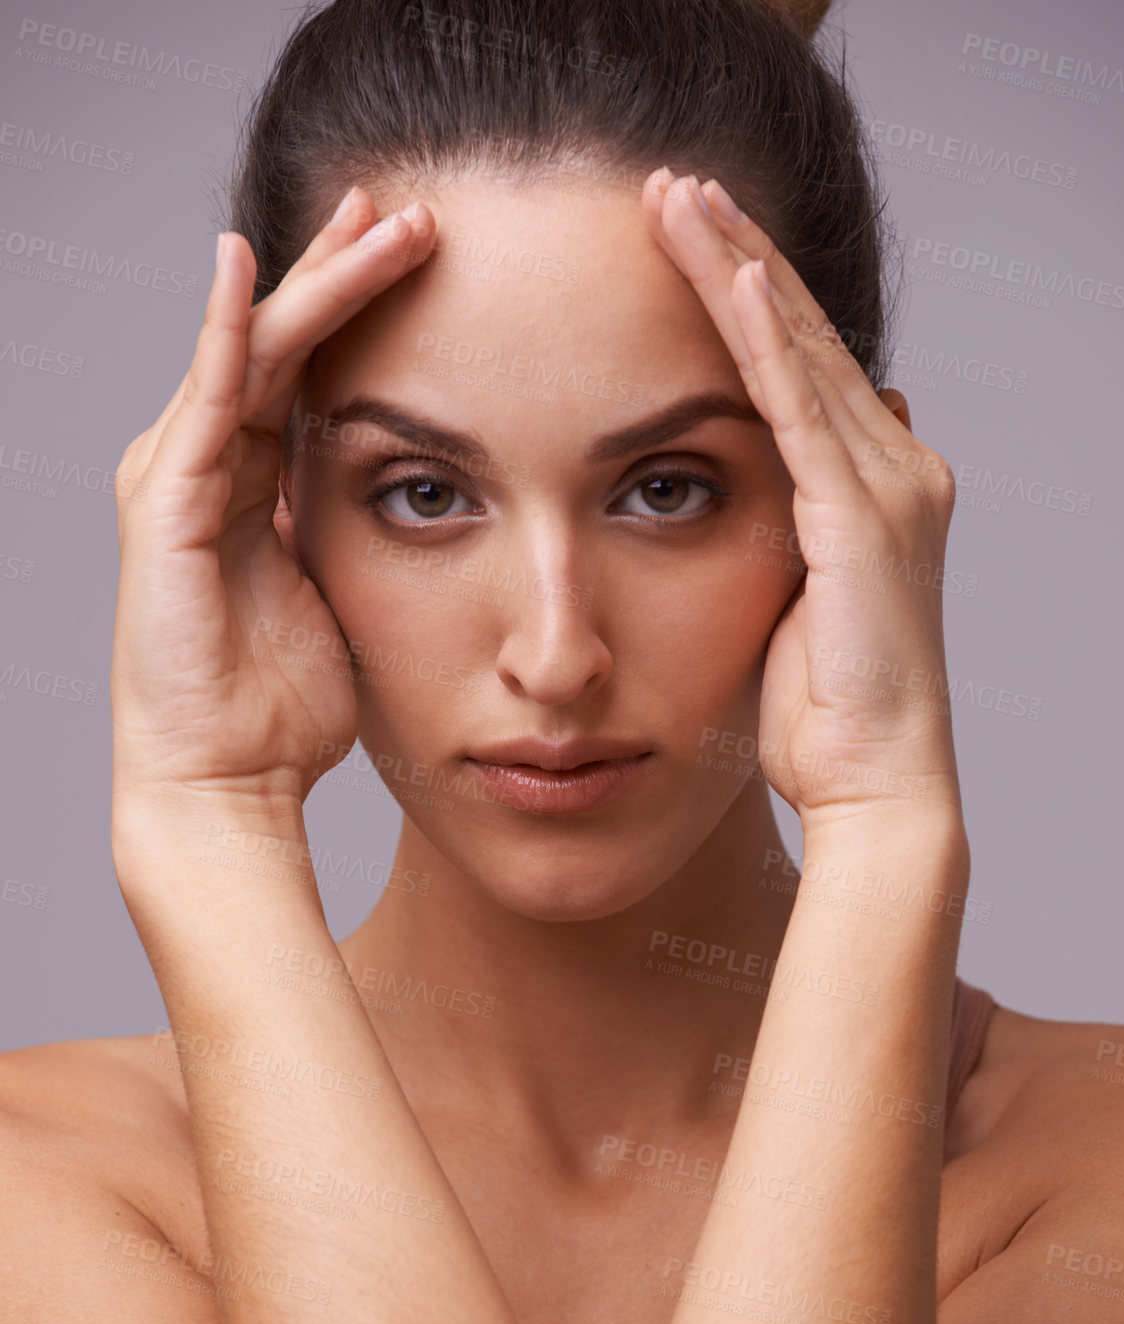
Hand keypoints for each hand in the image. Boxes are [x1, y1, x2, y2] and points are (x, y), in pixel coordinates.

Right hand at [110, 187, 435, 818]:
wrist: (222, 784)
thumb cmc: (280, 708)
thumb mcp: (342, 597)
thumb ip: (356, 534)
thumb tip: (420, 494)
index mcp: (250, 484)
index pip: (307, 368)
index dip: (360, 306)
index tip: (426, 252)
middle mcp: (206, 465)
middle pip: (280, 339)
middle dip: (346, 269)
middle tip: (414, 206)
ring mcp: (178, 479)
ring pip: (252, 351)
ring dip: (314, 283)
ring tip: (379, 217)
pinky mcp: (164, 508)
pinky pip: (204, 403)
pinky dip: (227, 333)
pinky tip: (249, 268)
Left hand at [642, 169, 962, 837]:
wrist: (875, 785)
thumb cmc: (825, 717)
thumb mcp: (792, 606)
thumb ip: (787, 535)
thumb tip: (776, 489)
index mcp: (874, 488)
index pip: (799, 365)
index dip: (745, 296)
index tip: (685, 239)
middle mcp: (894, 468)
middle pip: (801, 335)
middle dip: (735, 256)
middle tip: (672, 187)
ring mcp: (886, 486)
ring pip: (798, 350)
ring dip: (737, 268)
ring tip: (679, 198)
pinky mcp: (859, 517)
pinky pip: (801, 408)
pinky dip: (765, 339)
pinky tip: (731, 273)